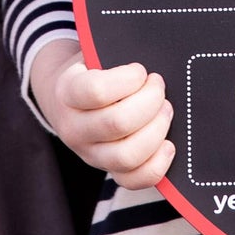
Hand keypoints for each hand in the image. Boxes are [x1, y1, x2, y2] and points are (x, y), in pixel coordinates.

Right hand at [30, 38, 174, 191]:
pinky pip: (134, 180)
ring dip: (157, 130)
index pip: (97, 91)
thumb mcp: (94, 54)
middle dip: (150, 101)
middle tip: (158, 86)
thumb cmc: (92, 70)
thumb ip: (114, 54)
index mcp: (67, 93)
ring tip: (164, 110)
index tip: (140, 70)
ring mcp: (90, 154)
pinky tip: (168, 144)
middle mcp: (73, 128)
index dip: (129, 79)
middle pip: (118, 123)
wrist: (67, 99)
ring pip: (128, 155)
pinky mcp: (108, 171)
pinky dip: (158, 165)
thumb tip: (152, 58)